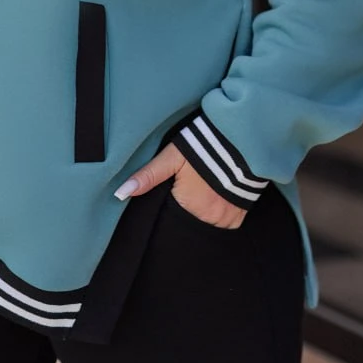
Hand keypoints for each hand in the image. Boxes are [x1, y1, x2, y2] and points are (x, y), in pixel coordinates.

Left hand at [114, 142, 247, 228]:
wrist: (241, 138)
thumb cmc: (204, 146)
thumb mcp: (172, 157)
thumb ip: (148, 176)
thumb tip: (120, 193)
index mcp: (188, 206)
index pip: (170, 218)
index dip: (169, 207)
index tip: (173, 194)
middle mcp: (208, 217)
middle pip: (188, 222)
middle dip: (186, 211)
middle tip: (190, 189)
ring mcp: (225, 218)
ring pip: (206, 224)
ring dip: (203, 213)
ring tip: (203, 191)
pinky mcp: (240, 215)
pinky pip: (225, 223)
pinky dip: (220, 213)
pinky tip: (217, 196)